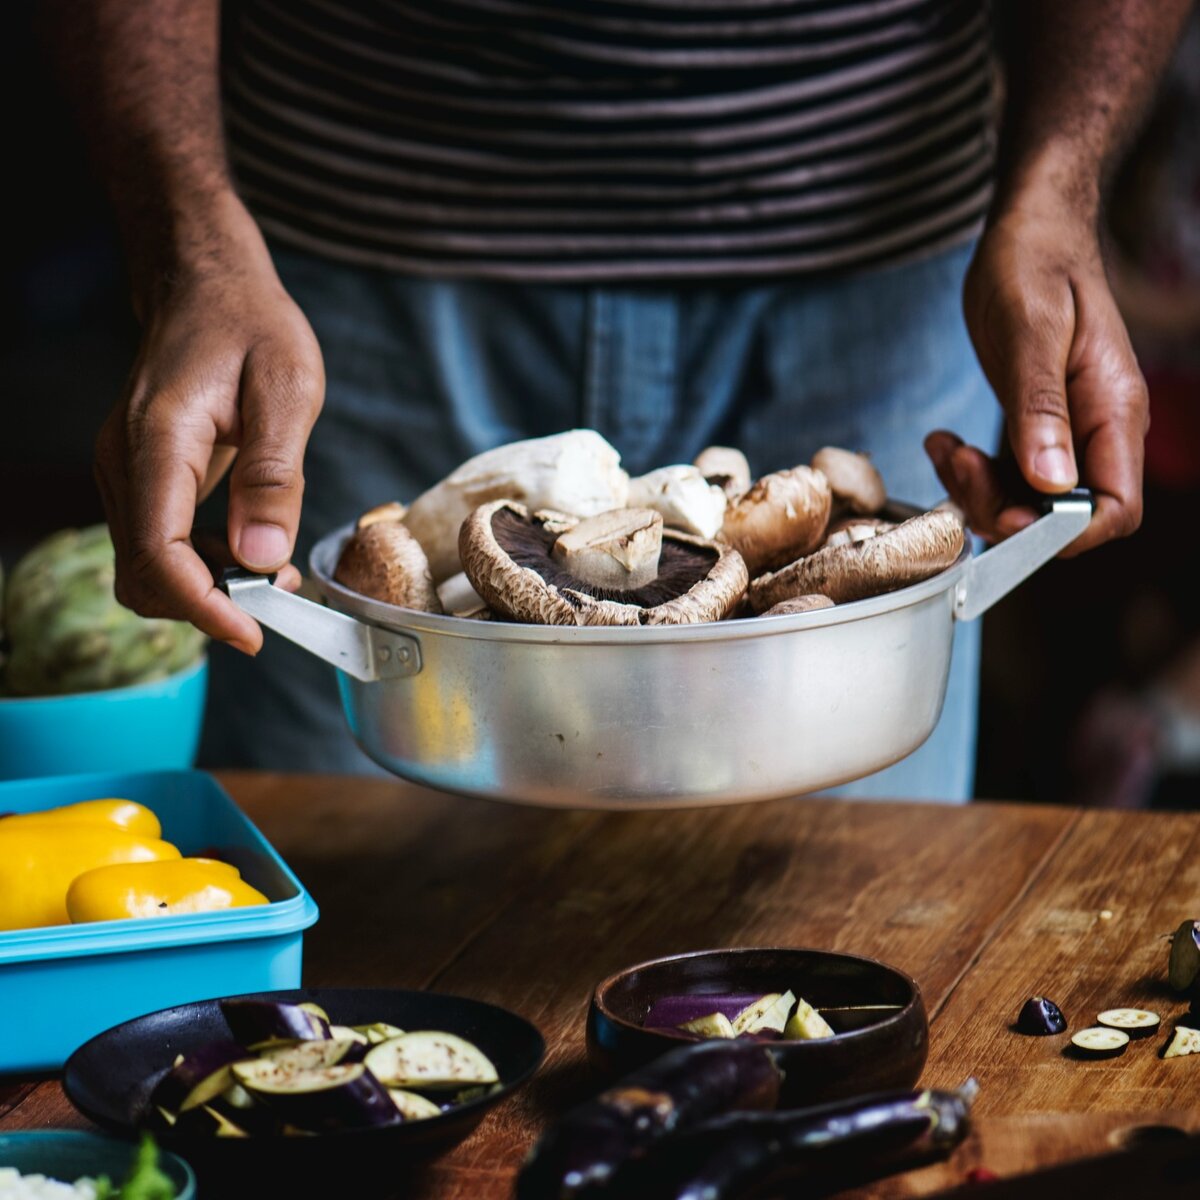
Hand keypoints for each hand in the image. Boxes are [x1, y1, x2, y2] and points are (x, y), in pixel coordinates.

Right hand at [95, 202, 322, 652]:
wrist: (206, 287)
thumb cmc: (252, 328)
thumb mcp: (287, 390)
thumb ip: (274, 474)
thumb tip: (265, 558)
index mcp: (158, 439)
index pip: (160, 551)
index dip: (204, 606)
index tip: (253, 634)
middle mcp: (125, 463)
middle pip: (144, 572)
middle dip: (208, 604)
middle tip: (279, 597)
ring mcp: (125, 472)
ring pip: (146, 566)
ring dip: (205, 589)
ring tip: (273, 572)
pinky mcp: (140, 478)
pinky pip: (158, 544)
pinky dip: (200, 566)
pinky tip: (250, 550)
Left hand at [926, 197, 1147, 555]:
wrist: (1029, 230)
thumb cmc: (1035, 263)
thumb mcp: (1030, 332)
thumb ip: (1040, 409)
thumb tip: (1051, 483)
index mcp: (1114, 412)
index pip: (1113, 509)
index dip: (1062, 533)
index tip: (1006, 512)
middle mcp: (1096, 432)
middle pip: (1061, 519)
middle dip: (1002, 510)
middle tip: (958, 465)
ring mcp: (1065, 433)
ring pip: (1025, 503)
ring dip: (976, 491)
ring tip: (943, 447)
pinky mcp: (1034, 429)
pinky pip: (1005, 477)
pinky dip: (970, 473)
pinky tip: (943, 442)